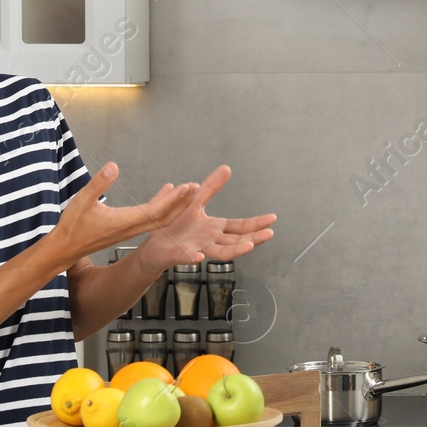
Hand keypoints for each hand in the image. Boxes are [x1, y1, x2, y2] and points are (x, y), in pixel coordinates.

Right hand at [49, 162, 198, 267]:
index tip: (186, 188)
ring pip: (160, 220)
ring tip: (187, 192)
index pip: (155, 210)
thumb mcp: (82, 200)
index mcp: (125, 222)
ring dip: (175, 207)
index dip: (173, 199)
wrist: (66, 248)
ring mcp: (131, 230)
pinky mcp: (127, 229)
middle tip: (196, 187)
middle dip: (181, 203)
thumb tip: (114, 166)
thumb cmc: (73, 225)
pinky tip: (165, 195)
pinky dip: (162, 207)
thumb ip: (99, 183)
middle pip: (164, 217)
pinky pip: (151, 219)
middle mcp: (132, 228)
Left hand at [135, 165, 275, 266]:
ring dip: (235, 251)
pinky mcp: (178, 254)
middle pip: (236, 241)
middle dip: (254, 238)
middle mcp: (210, 241)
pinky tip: (199, 256)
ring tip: (249, 247)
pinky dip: (192, 257)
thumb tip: (226, 168)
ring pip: (219, 252)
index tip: (272, 219)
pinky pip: (185, 256)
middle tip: (269, 234)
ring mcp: (196, 249)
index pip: (239, 227)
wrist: (153, 246)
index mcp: (215, 229)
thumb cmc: (176, 226)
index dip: (256, 223)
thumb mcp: (195, 202)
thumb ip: (211, 188)